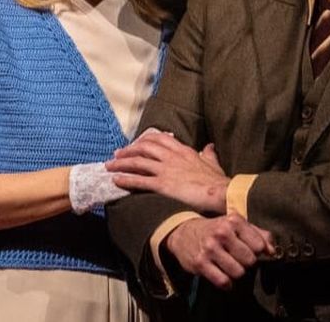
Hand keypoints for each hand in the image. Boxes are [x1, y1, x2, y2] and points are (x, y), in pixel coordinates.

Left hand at [107, 130, 229, 213]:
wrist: (220, 192)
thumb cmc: (217, 180)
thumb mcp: (213, 162)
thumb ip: (208, 153)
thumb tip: (209, 146)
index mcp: (182, 150)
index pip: (159, 138)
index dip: (144, 140)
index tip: (136, 143)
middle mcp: (171, 156)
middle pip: (143, 147)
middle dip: (128, 150)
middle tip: (117, 154)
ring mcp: (165, 170)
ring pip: (137, 162)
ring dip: (121, 163)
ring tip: (109, 165)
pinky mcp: (162, 184)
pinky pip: (139, 180)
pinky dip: (125, 179)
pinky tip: (116, 180)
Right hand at [163, 215, 276, 290]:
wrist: (183, 232)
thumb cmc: (216, 229)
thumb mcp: (236, 225)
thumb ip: (258, 234)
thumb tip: (272, 251)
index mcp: (233, 221)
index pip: (259, 245)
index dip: (257, 251)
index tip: (250, 250)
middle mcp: (221, 233)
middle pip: (250, 260)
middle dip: (246, 263)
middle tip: (238, 258)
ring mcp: (210, 248)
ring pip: (238, 272)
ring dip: (236, 272)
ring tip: (229, 266)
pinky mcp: (200, 263)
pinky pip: (223, 281)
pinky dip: (226, 283)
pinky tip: (223, 276)